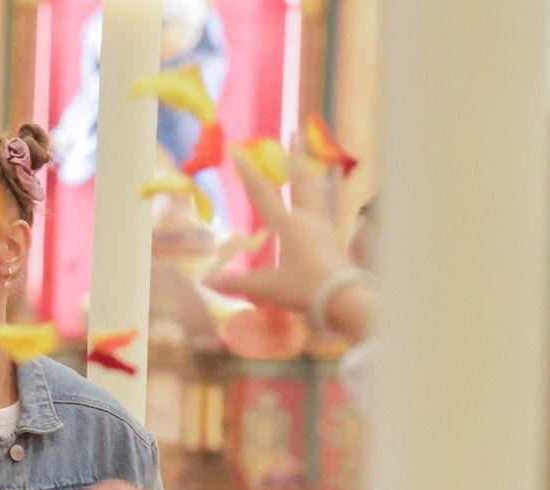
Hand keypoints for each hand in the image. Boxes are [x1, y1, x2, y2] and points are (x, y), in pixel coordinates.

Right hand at [206, 137, 373, 338]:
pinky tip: (327, 197)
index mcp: (287, 225)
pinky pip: (329, 208)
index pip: (262, 193)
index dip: (247, 172)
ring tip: (312, 156)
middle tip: (296, 131)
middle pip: (300, 179)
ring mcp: (325, 226)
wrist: (344, 298)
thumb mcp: (266, 288)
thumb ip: (236, 283)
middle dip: (295, 154)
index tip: (236, 150)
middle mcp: (308, 218)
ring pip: (318, 190)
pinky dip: (326, 195)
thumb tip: (206, 281)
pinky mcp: (336, 237)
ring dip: (312, 171)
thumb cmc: (303, 289)